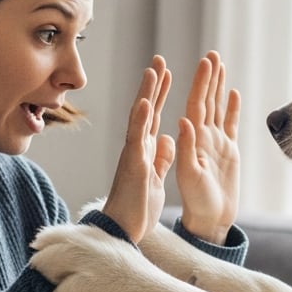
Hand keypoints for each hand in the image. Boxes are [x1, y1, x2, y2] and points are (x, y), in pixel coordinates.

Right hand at [103, 56, 174, 243]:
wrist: (124, 231)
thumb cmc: (137, 207)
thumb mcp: (155, 177)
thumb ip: (160, 157)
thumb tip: (166, 137)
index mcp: (144, 150)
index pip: (154, 116)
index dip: (161, 94)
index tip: (168, 74)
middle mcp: (137, 147)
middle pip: (146, 109)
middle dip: (154, 84)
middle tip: (160, 59)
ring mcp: (133, 154)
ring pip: (139, 118)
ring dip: (147, 93)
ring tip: (153, 69)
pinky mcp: (132, 165)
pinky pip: (136, 138)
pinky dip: (140, 119)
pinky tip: (146, 101)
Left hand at [176, 51, 240, 243]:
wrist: (209, 221)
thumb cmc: (196, 201)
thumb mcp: (188, 176)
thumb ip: (185, 148)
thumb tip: (185, 120)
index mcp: (190, 140)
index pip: (193, 105)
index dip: (197, 83)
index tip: (201, 63)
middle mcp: (201, 138)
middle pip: (204, 101)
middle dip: (207, 78)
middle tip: (211, 54)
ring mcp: (215, 144)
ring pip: (216, 108)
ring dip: (218, 86)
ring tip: (220, 65)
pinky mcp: (228, 152)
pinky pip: (229, 125)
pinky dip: (231, 109)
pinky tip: (232, 94)